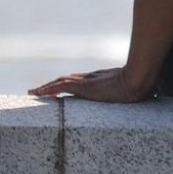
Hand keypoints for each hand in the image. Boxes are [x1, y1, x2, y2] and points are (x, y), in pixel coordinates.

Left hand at [28, 67, 153, 102]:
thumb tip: (139, 96)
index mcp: (97, 79)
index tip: (54, 88)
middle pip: (64, 79)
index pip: (75, 80)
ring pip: (60, 82)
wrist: (138, 80)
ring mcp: (86, 81)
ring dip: (46, 87)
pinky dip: (51, 89)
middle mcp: (88, 78)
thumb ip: (126, 91)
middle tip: (36, 90)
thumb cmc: (139, 86)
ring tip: (34, 92)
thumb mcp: (129, 89)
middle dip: (50, 85)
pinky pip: (62, 87)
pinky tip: (41, 93)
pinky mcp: (84, 87)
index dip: (63, 84)